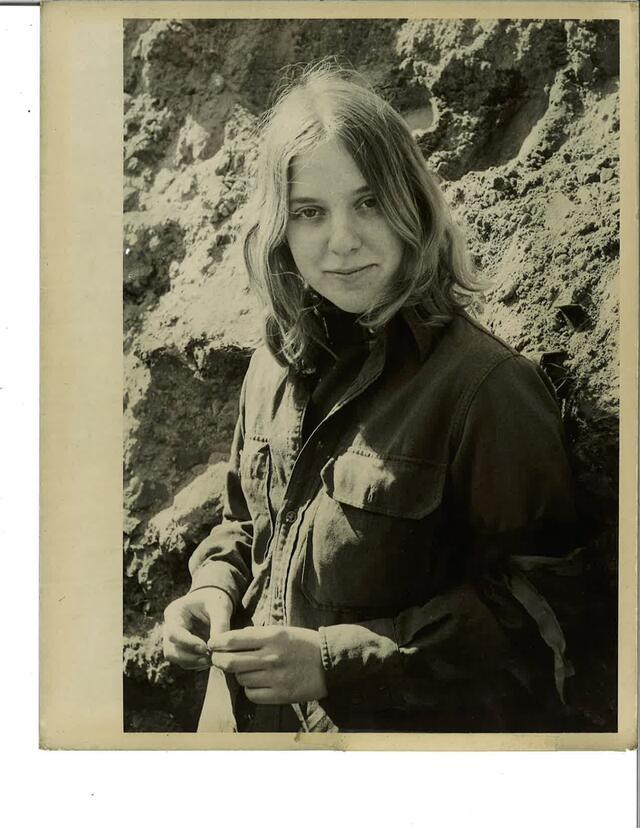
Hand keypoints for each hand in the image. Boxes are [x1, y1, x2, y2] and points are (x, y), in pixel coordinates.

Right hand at [163, 588, 232, 670]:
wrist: (214, 600)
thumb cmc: (216, 600)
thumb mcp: (220, 607)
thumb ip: (220, 625)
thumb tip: (217, 648)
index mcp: (174, 612)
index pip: (174, 633)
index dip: (188, 643)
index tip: (206, 648)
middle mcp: (169, 627)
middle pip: (170, 650)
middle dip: (189, 657)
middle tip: (210, 658)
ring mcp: (174, 640)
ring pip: (176, 658)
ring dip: (193, 662)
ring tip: (212, 659)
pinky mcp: (182, 648)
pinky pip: (184, 662)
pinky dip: (197, 664)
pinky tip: (211, 660)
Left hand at [210, 625, 327, 703]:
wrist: (330, 663)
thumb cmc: (304, 644)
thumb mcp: (282, 631)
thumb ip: (257, 635)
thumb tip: (231, 639)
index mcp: (272, 637)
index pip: (234, 640)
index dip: (217, 642)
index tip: (211, 644)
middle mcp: (272, 657)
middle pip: (231, 662)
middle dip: (218, 660)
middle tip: (216, 659)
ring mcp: (276, 678)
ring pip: (241, 679)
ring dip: (238, 675)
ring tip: (245, 670)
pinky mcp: (281, 695)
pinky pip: (252, 695)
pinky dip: (249, 689)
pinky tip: (256, 683)